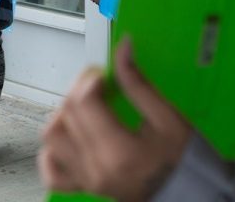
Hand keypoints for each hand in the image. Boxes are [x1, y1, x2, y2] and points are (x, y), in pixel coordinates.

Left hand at [39, 39, 191, 200]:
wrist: (183, 193)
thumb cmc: (179, 158)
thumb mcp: (168, 118)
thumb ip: (139, 84)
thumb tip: (123, 47)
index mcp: (120, 153)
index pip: (84, 102)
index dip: (90, 78)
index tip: (104, 74)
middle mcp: (96, 169)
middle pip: (67, 113)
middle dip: (79, 89)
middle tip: (98, 84)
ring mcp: (85, 181)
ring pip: (52, 136)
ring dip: (64, 115)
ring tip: (86, 108)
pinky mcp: (81, 188)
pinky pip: (51, 170)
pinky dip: (53, 150)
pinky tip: (71, 135)